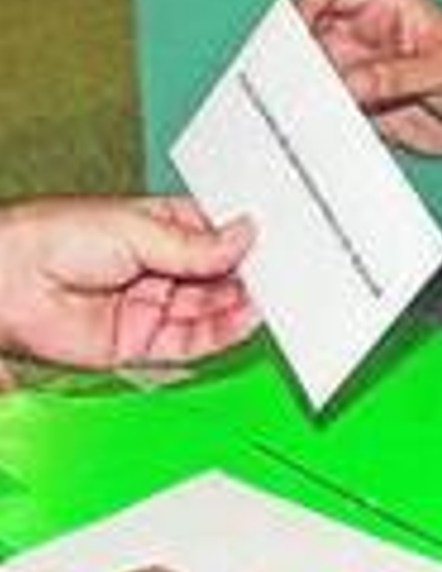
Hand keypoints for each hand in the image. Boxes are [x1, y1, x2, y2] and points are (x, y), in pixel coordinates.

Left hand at [0, 197, 256, 370]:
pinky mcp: (142, 343)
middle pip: (219, 276)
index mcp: (162, 229)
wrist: (6, 284)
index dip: (245, 241)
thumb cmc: (53, 237)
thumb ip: (194, 244)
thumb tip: (243, 234)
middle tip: (284, 272)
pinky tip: (245, 318)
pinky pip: (192, 342)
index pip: (216, 236)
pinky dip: (222, 334)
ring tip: (270, 296)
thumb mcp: (137, 228)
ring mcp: (153, 307)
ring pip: (210, 310)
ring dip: (241, 305)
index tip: (276, 242)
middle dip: (250, 275)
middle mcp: (161, 269)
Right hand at [295, 0, 441, 155]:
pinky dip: (316, 116)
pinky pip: (325, 105)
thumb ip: (398, 74)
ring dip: (302, 90)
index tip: (293, 34)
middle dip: (293, 53)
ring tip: (306, 112)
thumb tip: (351, 81)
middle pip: (309, 31)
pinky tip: (318, 130)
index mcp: (387, 5)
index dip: (304, 4)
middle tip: (291, 82)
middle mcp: (366, 33)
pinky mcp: (358, 103)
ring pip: (312, 71)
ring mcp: (359, 69)